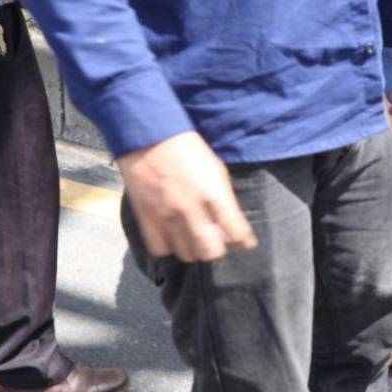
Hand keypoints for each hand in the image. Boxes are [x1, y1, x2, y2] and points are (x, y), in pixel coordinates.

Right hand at [116, 131, 256, 261]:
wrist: (149, 137)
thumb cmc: (188, 150)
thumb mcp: (217, 170)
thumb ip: (225, 199)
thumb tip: (232, 224)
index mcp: (215, 195)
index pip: (237, 233)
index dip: (244, 242)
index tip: (244, 243)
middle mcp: (192, 210)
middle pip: (211, 252)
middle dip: (218, 248)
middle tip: (216, 240)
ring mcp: (168, 217)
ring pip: (187, 254)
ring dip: (194, 249)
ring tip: (194, 238)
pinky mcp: (146, 219)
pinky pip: (161, 249)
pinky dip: (169, 246)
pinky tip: (173, 236)